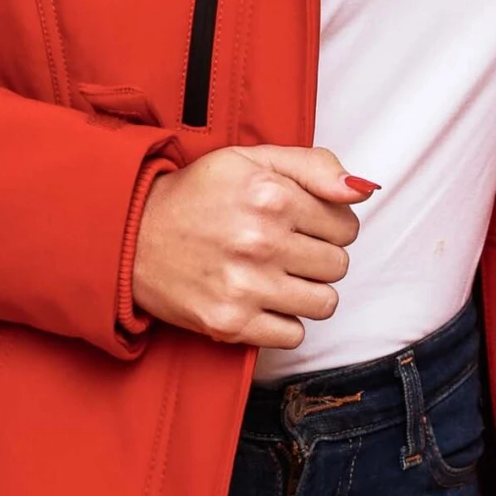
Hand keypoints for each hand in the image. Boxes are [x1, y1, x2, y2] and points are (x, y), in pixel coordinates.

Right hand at [130, 145, 376, 348]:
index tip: (303, 224)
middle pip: (339, 265)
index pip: (347, 225)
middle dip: (319, 257)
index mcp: (270, 195)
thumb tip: (363, 189)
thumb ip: (313, 166)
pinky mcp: (230, 324)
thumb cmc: (197, 194)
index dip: (329, 224)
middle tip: (287, 249)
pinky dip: (283, 322)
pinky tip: (261, 300)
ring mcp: (245, 286)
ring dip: (307, 292)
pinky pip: (294, 335)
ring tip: (278, 276)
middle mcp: (260, 240)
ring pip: (325, 303)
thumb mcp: (251, 159)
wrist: (131, 234)